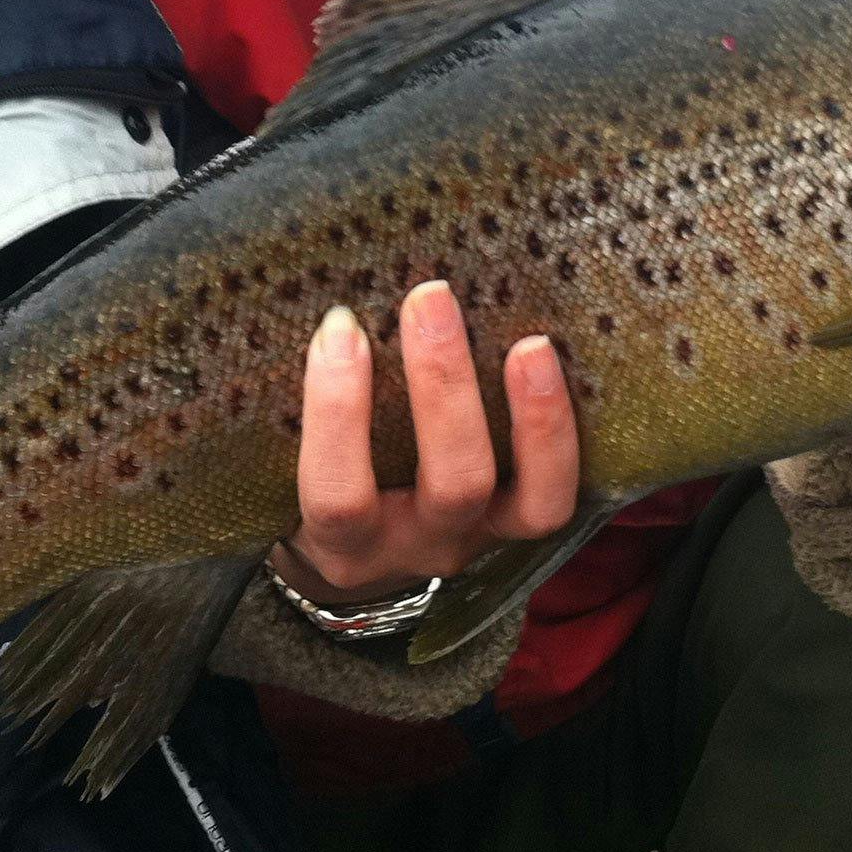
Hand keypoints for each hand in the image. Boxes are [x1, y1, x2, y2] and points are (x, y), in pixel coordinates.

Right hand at [275, 281, 581, 604]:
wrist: (360, 552)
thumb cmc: (320, 477)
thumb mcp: (289, 461)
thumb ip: (301, 403)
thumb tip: (327, 303)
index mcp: (344, 543)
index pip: (338, 495)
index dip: (338, 413)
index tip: (340, 327)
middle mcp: (421, 547)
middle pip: (452, 485)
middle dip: (445, 385)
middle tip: (430, 298)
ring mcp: (481, 539)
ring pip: (530, 501)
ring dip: (533, 417)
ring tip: (529, 345)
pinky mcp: (523, 524)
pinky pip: (559, 493)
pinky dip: (562, 432)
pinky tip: (554, 362)